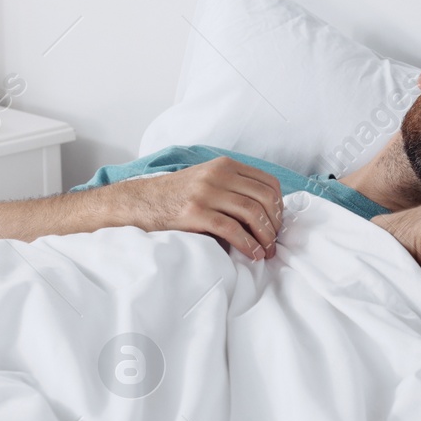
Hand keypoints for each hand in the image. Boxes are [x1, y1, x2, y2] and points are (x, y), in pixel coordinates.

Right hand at [124, 157, 283, 259]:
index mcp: (224, 165)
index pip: (268, 183)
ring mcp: (206, 192)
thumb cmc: (176, 196)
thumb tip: (265, 212)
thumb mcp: (206, 180)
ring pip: (251, 213)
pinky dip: (248, 244)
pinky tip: (251, 254)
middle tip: (274, 242)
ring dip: (264, 236)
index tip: (277, 223)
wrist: (140, 202)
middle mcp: (218, 175)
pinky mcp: (195, 212)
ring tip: (266, 252)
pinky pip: (232, 229)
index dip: (279, 206)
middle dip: (275, 224)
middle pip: (264, 198)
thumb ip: (232, 187)